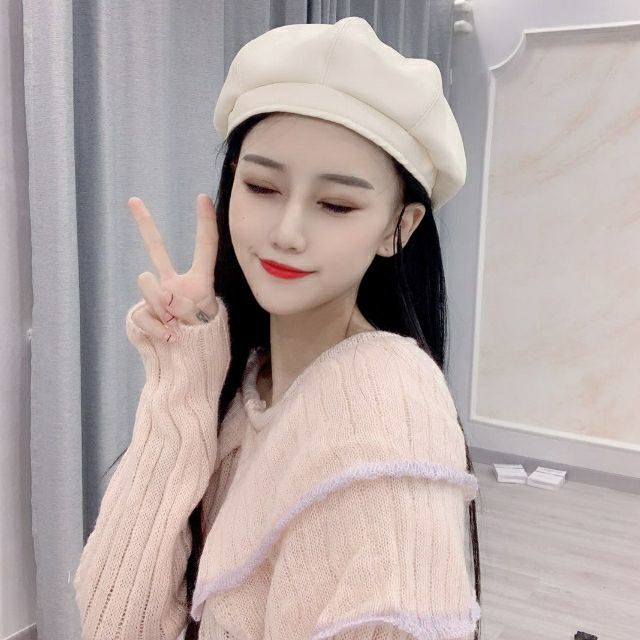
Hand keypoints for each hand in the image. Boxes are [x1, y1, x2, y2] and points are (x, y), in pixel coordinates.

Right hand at [128, 193, 218, 341]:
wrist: (188, 371)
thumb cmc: (206, 346)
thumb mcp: (205, 323)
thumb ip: (183, 304)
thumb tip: (161, 294)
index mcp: (200, 283)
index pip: (205, 248)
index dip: (205, 223)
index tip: (203, 198)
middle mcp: (175, 286)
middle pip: (157, 250)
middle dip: (144, 225)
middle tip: (133, 200)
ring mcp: (155, 299)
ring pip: (148, 284)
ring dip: (163, 306)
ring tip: (178, 326)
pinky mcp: (140, 315)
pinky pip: (142, 313)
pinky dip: (156, 328)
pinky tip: (168, 338)